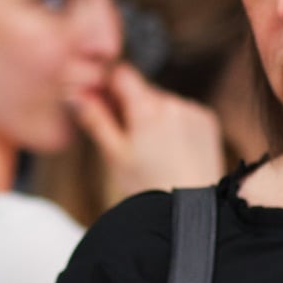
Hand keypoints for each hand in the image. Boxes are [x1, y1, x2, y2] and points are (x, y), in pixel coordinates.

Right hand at [71, 67, 229, 199]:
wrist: (191, 208)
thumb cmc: (149, 187)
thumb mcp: (114, 155)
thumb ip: (95, 120)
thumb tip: (74, 95)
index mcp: (146, 108)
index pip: (122, 74)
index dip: (109, 86)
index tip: (104, 103)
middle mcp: (173, 102)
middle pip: (143, 89)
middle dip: (131, 106)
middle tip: (127, 138)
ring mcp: (193, 110)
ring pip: (163, 101)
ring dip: (154, 115)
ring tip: (153, 150)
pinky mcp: (208, 119)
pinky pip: (183, 111)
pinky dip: (175, 123)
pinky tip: (172, 150)